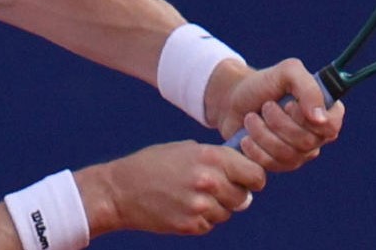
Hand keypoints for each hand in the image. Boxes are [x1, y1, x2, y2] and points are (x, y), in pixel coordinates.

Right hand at [74, 141, 264, 237]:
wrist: (120, 190)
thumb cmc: (152, 165)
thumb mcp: (184, 150)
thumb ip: (215, 159)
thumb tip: (242, 173)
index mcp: (209, 157)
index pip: (255, 174)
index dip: (253, 178)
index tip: (247, 180)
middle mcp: (209, 180)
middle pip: (243, 196)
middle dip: (232, 193)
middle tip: (209, 188)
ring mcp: (201, 205)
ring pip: (227, 212)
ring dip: (215, 207)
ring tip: (188, 196)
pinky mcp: (192, 225)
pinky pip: (210, 224)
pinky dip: (200, 218)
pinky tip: (180, 207)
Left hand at [207, 58, 344, 170]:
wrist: (232, 99)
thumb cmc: (262, 84)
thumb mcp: (286, 72)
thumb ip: (308, 87)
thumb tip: (320, 118)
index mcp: (325, 112)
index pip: (331, 126)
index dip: (307, 118)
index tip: (289, 104)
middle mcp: (316, 136)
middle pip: (306, 142)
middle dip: (278, 121)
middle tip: (265, 107)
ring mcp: (299, 154)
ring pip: (288, 155)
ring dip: (262, 132)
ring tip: (250, 118)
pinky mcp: (279, 165)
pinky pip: (272, 165)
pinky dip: (254, 148)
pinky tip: (246, 137)